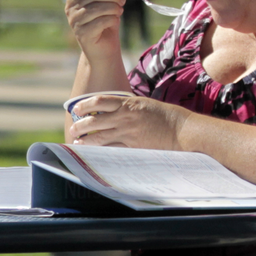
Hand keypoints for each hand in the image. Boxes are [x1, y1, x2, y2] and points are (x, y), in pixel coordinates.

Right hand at [63, 0, 123, 58]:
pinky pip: (101, 21)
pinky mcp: (82, 34)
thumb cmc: (103, 21)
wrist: (104, 48)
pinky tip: (113, 21)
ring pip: (98, 8)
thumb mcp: (101, 0)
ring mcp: (74, 22)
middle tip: (122, 0)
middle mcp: (70, 9)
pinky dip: (112, 19)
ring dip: (114, 8)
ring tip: (119, 11)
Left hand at [67, 92, 183, 150]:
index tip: (76, 109)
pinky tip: (94, 155)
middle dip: (80, 126)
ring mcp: (128, 133)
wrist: (183, 130)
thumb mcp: (146, 105)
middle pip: (94, 120)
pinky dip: (101, 152)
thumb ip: (129, 108)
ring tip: (77, 143)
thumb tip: (115, 111)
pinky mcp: (133, 147)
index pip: (100, 101)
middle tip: (73, 130)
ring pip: (99, 137)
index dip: (85, 105)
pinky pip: (112, 149)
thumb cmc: (167, 117)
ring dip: (86, 141)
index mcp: (128, 103)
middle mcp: (125, 117)